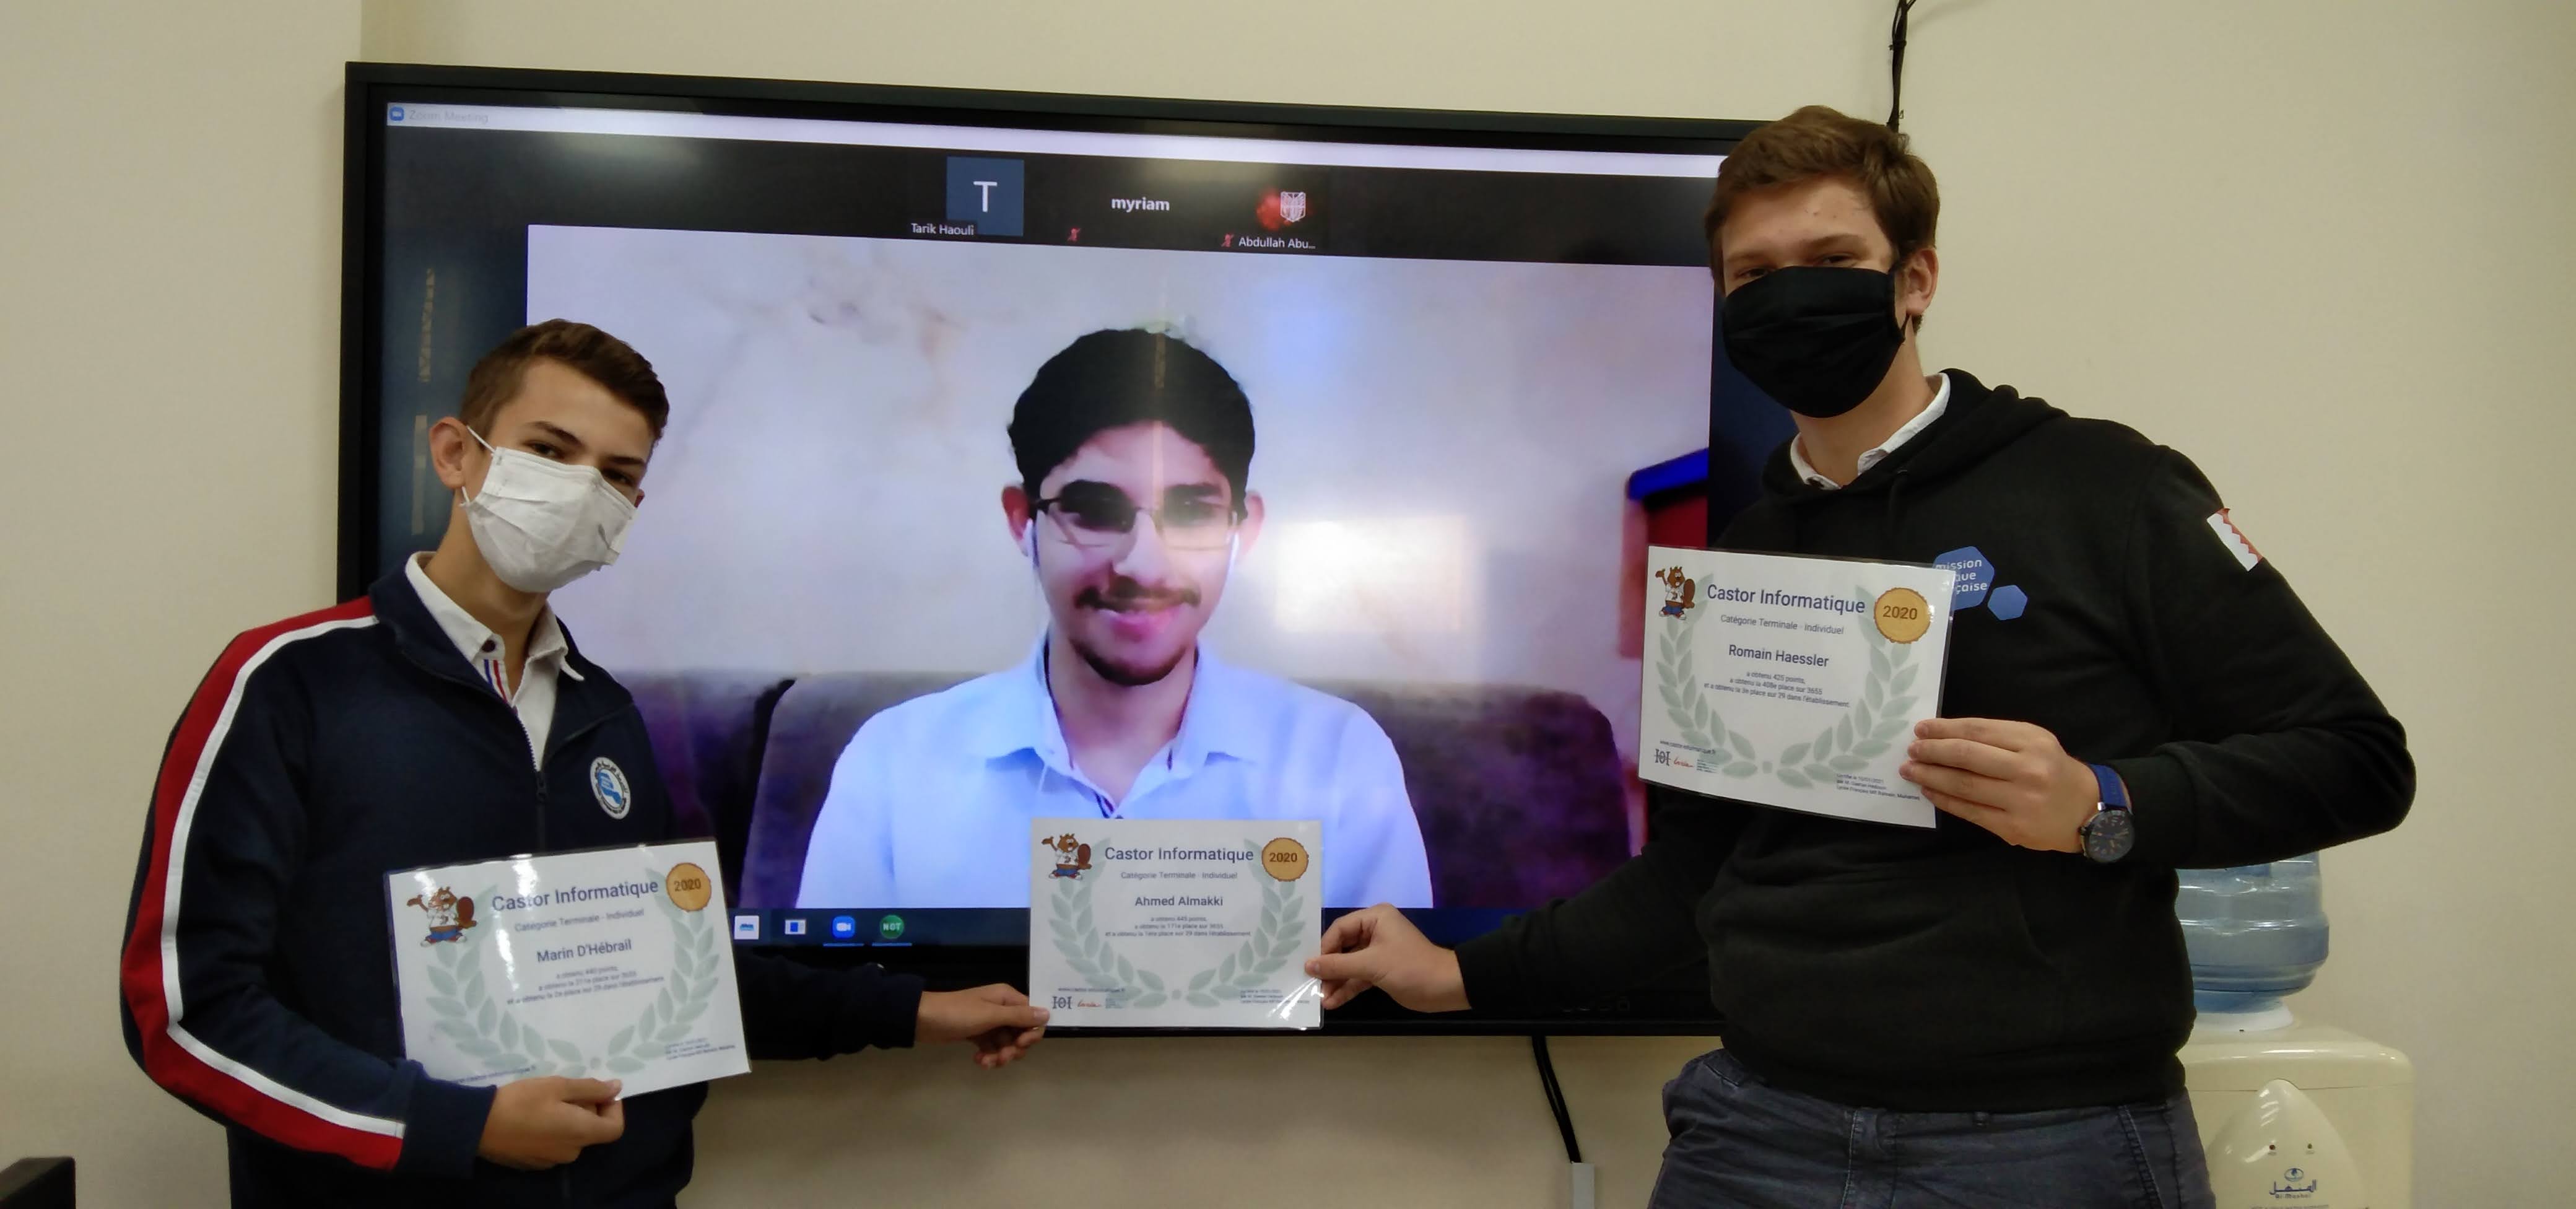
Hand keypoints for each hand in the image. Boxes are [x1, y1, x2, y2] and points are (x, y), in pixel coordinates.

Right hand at [476, 1076, 624, 1169]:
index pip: (615, 1129)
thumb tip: (617, 1088)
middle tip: (565, 1090)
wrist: (477, 1126)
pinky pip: (554, 1144)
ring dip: (569, 1118)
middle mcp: (571, 1152)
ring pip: (572, 1137)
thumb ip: (591, 1088)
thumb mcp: (558, 1086)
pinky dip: (553, 1130)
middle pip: (592, 1130)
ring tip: (546, 1101)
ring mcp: (551, 1160)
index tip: (599, 1092)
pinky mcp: (534, 1162)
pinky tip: (533, 1116)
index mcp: (581, 1134)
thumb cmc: (521, 1101)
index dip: (614, 1108)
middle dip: (587, 1108)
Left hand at [917, 984, 1048, 1068]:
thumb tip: (1048, 1014)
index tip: (1020, 1044)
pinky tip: (979, 1061)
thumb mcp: (990, 1015)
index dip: (1031, 1033)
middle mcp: (1001, 1009)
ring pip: (1007, 1043)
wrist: (922, 1019)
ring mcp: (989, 1022)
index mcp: (1007, 998)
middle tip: (1002, 1058)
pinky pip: (992, 1047)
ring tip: (986, 1063)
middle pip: (1021, 1033)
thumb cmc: (957, 1013)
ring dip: (1000, 1055)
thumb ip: (1019, 1016)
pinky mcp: (977, 1034)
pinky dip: (989, 1056)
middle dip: (1014, 1049)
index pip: (1033, 1016)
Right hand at [1303, 904, 1467, 1011]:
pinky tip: (1333, 1002)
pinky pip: (1359, 977)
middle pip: (1342, 947)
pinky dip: (1348, 988)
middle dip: (1329, 968)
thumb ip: (1338, 965)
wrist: (1445, 988)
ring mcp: (1378, 952)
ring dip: (1336, 982)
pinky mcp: (1381, 970)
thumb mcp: (1371, 965)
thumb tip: (1308, 965)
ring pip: (1349, 965)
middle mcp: (1375, 931)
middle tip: (1312, 985)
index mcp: (1375, 918)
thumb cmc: (1409, 968)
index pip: (1340, 929)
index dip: (1325, 948)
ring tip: (1321, 999)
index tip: (1312, 968)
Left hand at [1900, 718, 2099, 852]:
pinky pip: (1969, 811)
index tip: (1921, 729)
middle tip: (1911, 750)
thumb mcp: (2034, 741)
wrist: (2087, 811)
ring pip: (1964, 786)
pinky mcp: (2013, 828)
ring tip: (1911, 770)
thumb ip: (1996, 736)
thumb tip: (1945, 734)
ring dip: (1931, 777)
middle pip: (1967, 757)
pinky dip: (1944, 800)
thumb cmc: (2053, 770)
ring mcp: (2020, 801)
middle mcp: (2028, 770)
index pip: (1978, 731)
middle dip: (1932, 752)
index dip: (1944, 729)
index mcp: (2032, 742)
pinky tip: (1929, 791)